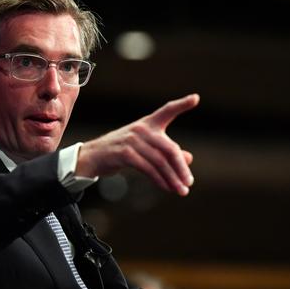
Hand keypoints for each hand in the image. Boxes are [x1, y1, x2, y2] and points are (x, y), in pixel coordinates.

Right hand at [76, 93, 198, 195]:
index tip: (196, 98)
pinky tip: (167, 188)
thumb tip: (189, 159)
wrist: (94, 156)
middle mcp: (141, 129)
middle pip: (169, 148)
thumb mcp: (146, 148)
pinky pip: (147, 169)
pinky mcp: (124, 153)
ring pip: (159, 162)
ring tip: (181, 190)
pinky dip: (159, 180)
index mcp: (148, 123)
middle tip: (189, 182)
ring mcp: (132, 140)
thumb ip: (167, 153)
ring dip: (172, 178)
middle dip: (181, 167)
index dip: (181, 104)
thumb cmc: (123, 151)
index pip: (167, 110)